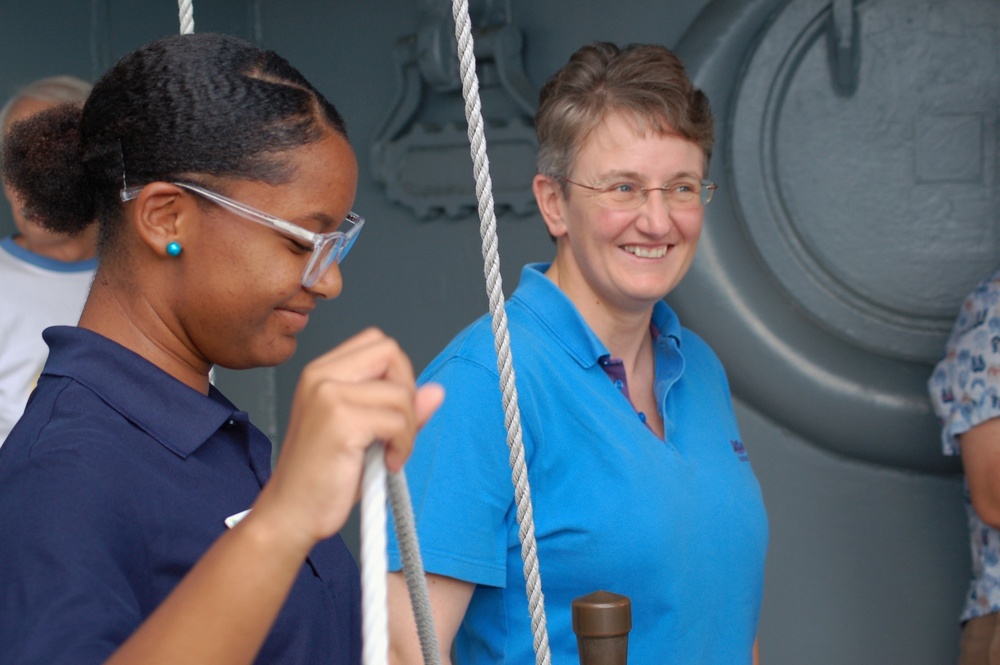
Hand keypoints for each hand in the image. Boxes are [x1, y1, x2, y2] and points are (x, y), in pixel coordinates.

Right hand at [253, 328, 443, 552]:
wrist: (289, 515)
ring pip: (400, 393)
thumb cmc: (323, 478)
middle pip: (390, 352)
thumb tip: (436, 391)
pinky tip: (387, 465)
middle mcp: (320, 376)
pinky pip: (398, 421)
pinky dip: (403, 446)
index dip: (398, 374)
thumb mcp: (366, 435)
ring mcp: (328, 395)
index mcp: (321, 373)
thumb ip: (399, 409)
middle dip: (406, 391)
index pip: (378, 343)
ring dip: (408, 429)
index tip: (393, 411)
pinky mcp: (340, 421)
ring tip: (390, 454)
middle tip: (397, 429)